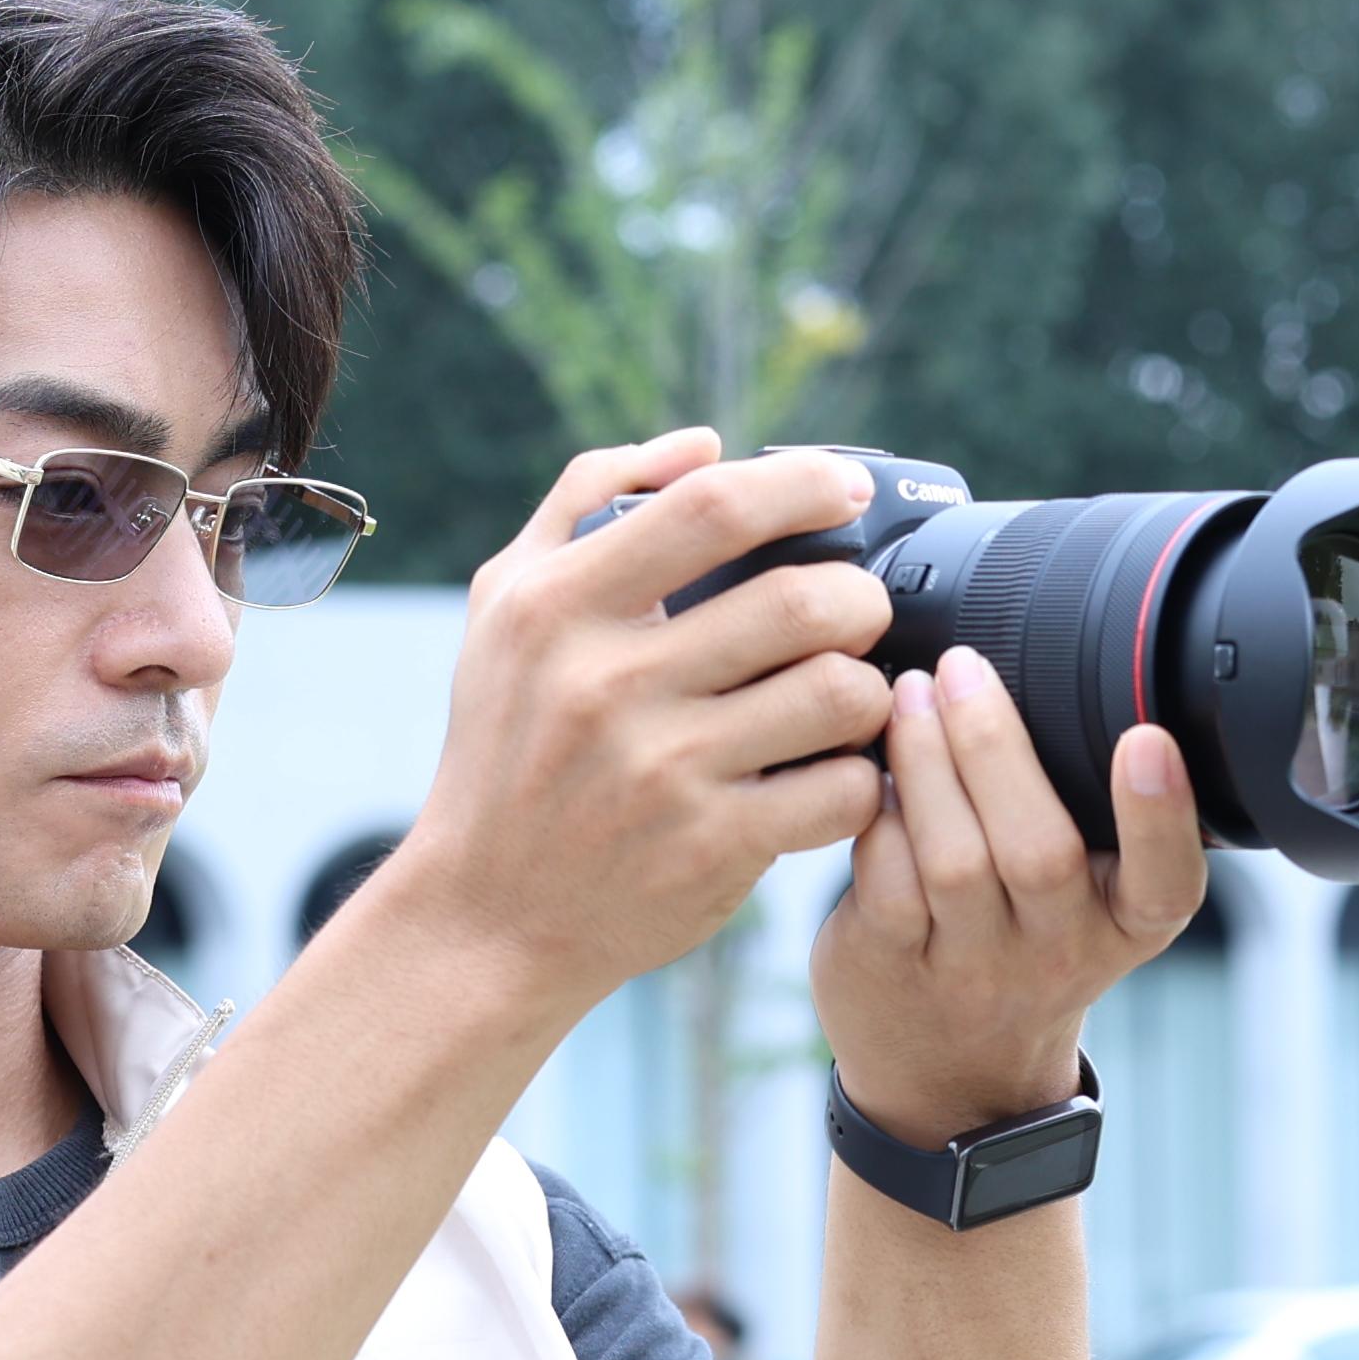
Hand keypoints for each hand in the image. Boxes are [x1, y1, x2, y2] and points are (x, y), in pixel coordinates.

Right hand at [371, 430, 896, 1018]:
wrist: (486, 915)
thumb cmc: (507, 747)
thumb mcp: (506, 609)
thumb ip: (588, 503)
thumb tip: (701, 444)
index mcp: (559, 607)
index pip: (709, 508)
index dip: (801, 485)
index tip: (845, 489)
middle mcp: (608, 685)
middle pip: (802, 602)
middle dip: (862, 597)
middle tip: (862, 610)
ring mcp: (664, 773)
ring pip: (839, 695)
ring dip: (872, 688)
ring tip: (851, 692)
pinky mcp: (712, 851)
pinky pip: (841, 792)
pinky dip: (862, 778)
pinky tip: (833, 774)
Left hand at [809, 646, 1206, 1152]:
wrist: (950, 1078)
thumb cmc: (1022, 947)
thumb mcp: (1093, 903)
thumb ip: (1092, 815)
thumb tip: (1039, 666)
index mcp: (1126, 926)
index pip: (1165, 882)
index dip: (1162, 814)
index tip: (1148, 740)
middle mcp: (1057, 952)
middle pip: (1039, 851)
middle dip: (997, 747)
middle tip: (964, 667)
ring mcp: (972, 968)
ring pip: (953, 859)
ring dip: (927, 761)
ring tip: (909, 691)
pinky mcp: (892, 966)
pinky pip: (883, 877)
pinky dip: (877, 810)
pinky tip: (870, 760)